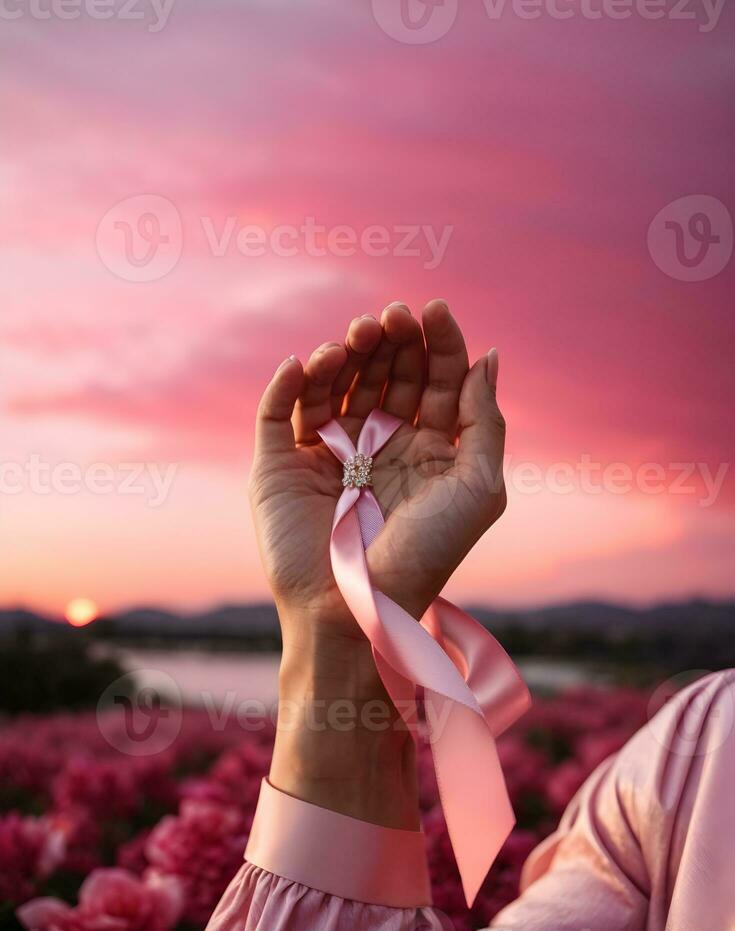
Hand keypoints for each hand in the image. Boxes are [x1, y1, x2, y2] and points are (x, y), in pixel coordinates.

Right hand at [249, 299, 505, 651]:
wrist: (359, 610)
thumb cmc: (427, 555)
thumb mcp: (479, 488)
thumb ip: (486, 421)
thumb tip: (488, 355)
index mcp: (425, 449)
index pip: (432, 379)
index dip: (436, 343)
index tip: (433, 310)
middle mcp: (376, 445)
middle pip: (384, 373)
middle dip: (390, 340)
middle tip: (391, 318)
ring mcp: (325, 453)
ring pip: (332, 383)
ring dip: (344, 352)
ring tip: (356, 337)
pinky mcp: (279, 465)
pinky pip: (278, 412)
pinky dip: (288, 382)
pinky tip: (305, 364)